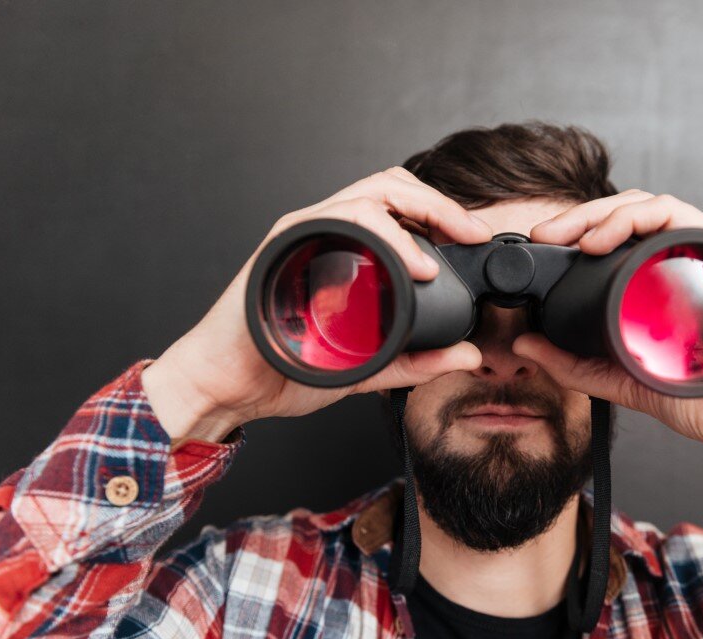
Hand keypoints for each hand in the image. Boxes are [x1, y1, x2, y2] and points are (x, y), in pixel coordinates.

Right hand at [141, 167, 491, 442]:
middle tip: (472, 231)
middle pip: (390, 186)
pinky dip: (385, 234)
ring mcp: (303, 234)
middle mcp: (324, 232)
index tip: (476, 239)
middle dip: (440, 203)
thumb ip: (416, 361)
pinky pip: (341, 219)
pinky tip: (413, 264)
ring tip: (452, 238)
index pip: (399, 208)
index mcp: (342, 251)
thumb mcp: (368, 368)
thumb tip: (467, 355)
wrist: (226, 387)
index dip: (442, 215)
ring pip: (369, 193)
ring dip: (419, 209)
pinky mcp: (286, 245)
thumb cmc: (283, 369)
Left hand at [517, 190, 702, 494]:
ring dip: (604, 213)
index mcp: (662, 282)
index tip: (541, 247)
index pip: (616, 237)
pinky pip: (681, 216)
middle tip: (545, 236)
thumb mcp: (626, 381)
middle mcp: (685, 261)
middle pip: (628, 215)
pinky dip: (638, 220)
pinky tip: (605, 242)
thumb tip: (526, 345)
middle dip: (579, 218)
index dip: (575, 233)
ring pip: (651, 206)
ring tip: (572, 238)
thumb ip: (577, 365)